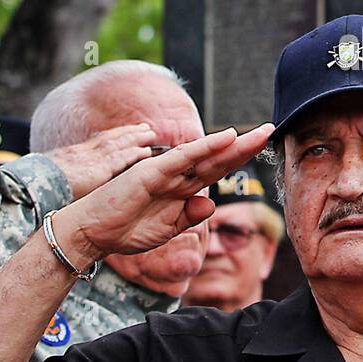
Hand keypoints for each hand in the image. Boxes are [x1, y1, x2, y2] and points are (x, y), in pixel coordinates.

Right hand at [54, 124, 274, 261]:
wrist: (92, 232)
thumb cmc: (126, 230)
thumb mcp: (166, 229)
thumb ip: (189, 216)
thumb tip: (211, 203)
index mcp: (181, 188)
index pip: (216, 170)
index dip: (239, 159)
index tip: (263, 148)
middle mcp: (176, 175)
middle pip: (217, 158)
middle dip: (245, 146)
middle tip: (270, 129)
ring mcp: (164, 172)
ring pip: (206, 155)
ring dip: (233, 143)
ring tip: (259, 132)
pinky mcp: (151, 173)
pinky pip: (184, 159)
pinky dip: (205, 148)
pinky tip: (226, 138)